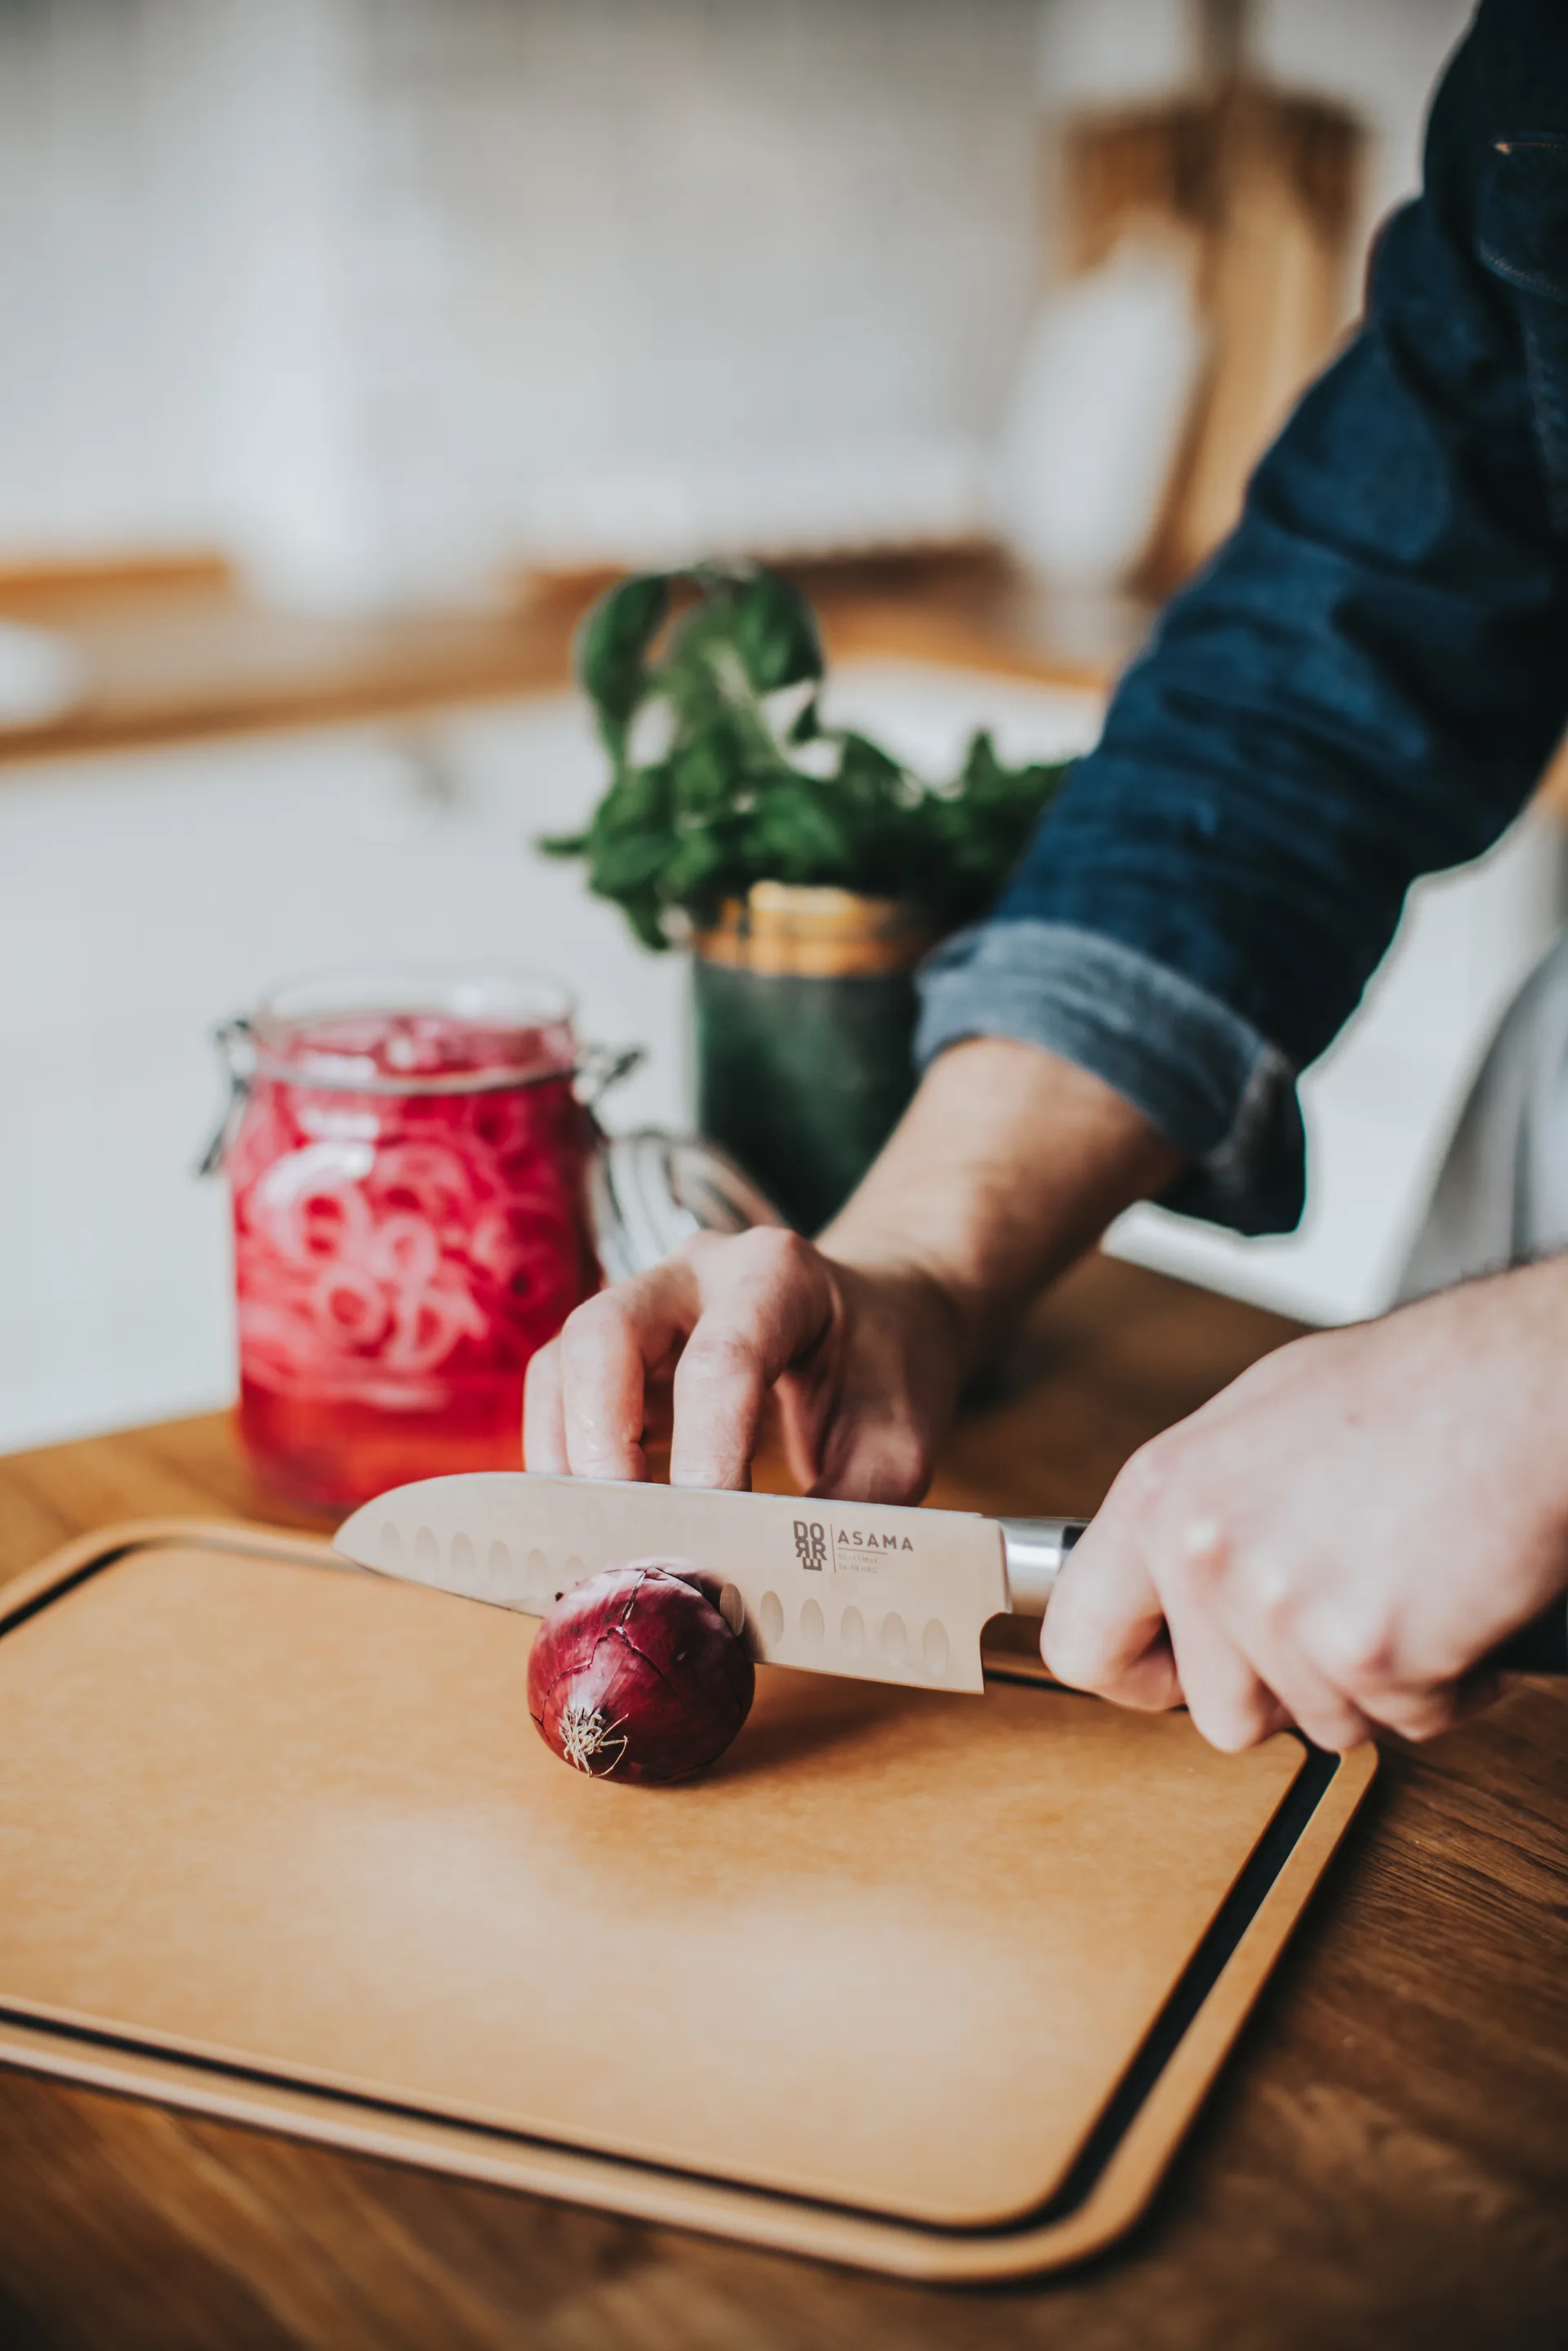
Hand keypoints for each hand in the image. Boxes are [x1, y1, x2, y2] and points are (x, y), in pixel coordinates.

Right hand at [525, 1038, 1179, 1497]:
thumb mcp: (896, 1447)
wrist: (876, 1317)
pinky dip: (561, 1461)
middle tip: (625, 1537)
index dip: (704, 1455)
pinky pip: (555, 1392)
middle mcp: (696, 1270)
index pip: (722, 1362)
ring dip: (568, 1460)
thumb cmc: (888, 1376)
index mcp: (778, 1273)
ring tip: (603, 1541)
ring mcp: (643, 1299)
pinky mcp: (613, 1346)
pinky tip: (595, 1521)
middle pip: (603, 1334)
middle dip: (600, 1444)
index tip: (705, 1542)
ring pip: (562, 1363)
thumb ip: (841, 1515)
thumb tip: (768, 1595)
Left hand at [1041, 1259, 1567, 1750]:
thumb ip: (1197, 1512)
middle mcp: (1203, 1552)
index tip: (1175, 1673)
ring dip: (1374, 1682)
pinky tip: (1455, 1600)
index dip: (1137, 1675)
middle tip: (1344, 1612)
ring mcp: (1279, 1608)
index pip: (1077, 1641)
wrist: (1519, 1385)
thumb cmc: (1411, 1390)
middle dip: (1288, 1690)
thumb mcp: (1255, 1424)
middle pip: (1219, 1713)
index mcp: (1162, 1494)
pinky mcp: (1367, 1653)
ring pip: (1319, 1725)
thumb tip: (1164, 1580)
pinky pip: (1404, 1723)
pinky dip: (1447, 1683)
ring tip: (1405, 1582)